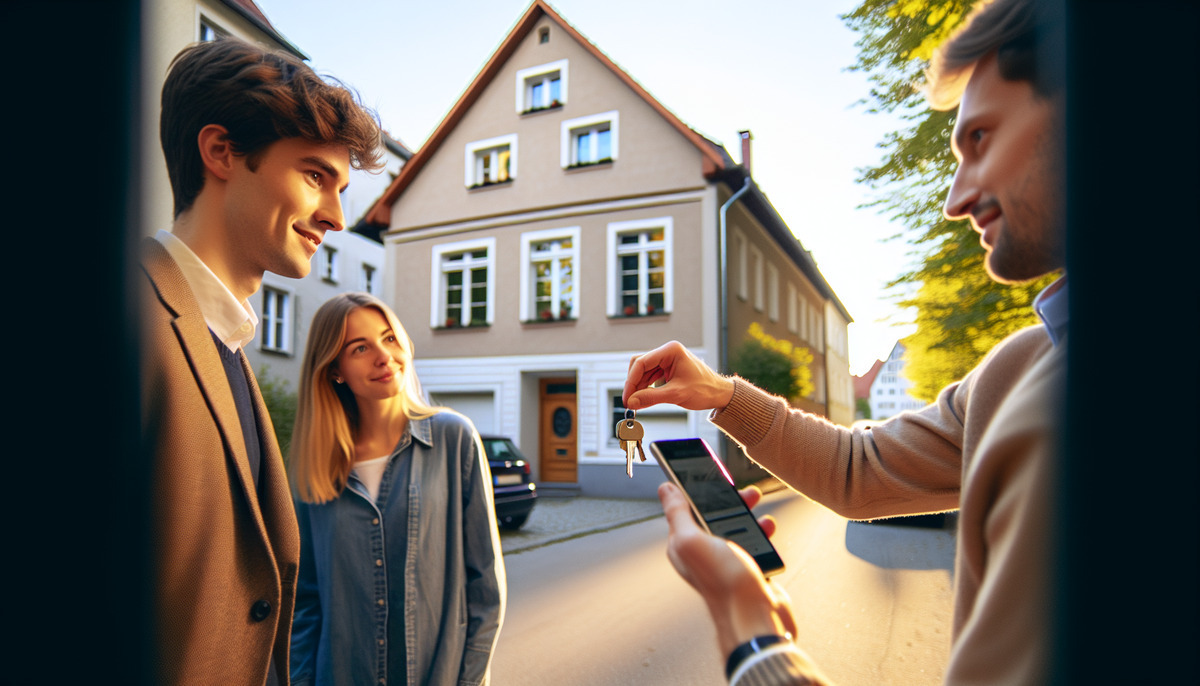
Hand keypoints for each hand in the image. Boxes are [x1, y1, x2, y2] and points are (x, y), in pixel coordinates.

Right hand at [624, 341, 734, 411]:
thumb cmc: (705, 390)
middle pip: (640, 366)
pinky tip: (644, 399)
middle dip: (634, 384)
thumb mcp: (676, 394)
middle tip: (629, 401)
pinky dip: (646, 388)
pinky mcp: (667, 370)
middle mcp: (667, 352)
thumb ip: (652, 397)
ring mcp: (667, 361)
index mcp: (671, 351)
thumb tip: (632, 402)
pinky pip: (650, 377)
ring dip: (639, 387)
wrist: (719, 395)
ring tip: (636, 403)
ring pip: (643, 372)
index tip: (627, 396)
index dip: (631, 381)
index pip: (641, 362)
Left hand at [657, 482, 795, 656]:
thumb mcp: (692, 540)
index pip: (686, 509)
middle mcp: (703, 553)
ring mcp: (725, 562)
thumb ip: (678, 513)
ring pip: (735, 529)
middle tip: (744, 493)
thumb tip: (665, 490)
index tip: (711, 476)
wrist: (756, 616)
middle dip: (729, 502)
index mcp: (684, 545)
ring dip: (748, 516)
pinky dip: (761, 534)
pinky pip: (753, 543)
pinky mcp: (746, 569)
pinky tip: (768, 530)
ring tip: (758, 510)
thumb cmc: (724, 583)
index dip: (697, 491)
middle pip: (713, 517)